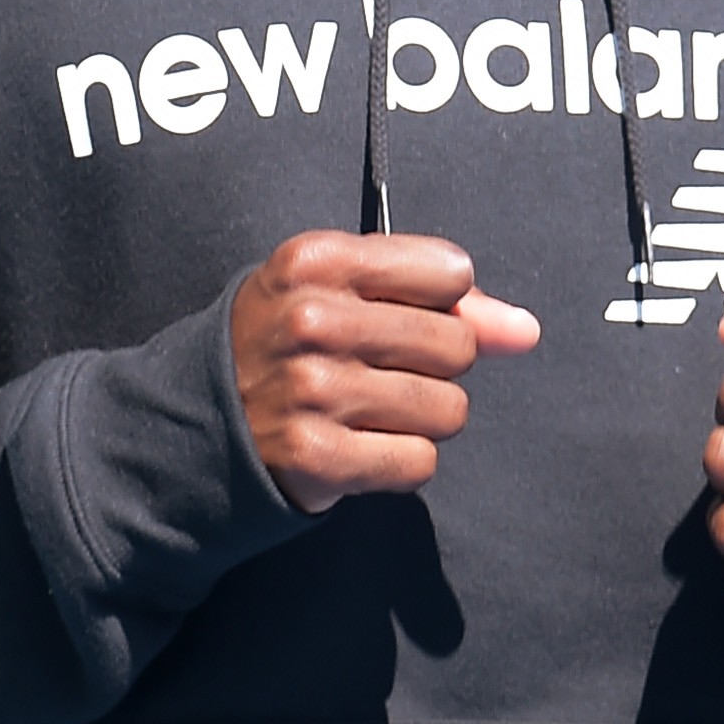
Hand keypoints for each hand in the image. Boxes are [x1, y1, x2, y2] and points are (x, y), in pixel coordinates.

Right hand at [229, 231, 537, 513]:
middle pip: (458, 346)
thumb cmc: (283, 343)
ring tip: (371, 411)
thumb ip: (439, 298)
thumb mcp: (337, 290)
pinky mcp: (318, 457)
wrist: (198, 420)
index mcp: (318, 261)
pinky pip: (419, 462)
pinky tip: (361, 447)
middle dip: (437, 367)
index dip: (440, 303)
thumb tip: (525, 331)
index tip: (400, 317)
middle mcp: (313, 321)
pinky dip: (401, 462)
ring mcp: (314, 391)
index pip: (451, 273)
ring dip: (423, 420)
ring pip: (449, 410)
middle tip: (383, 371)